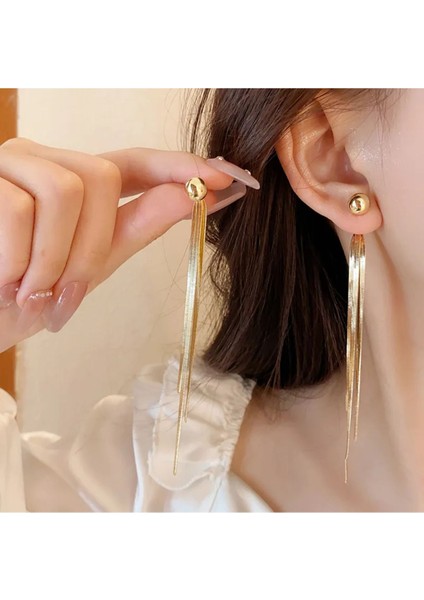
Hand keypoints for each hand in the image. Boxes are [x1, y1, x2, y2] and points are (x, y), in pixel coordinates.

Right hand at [0, 138, 257, 352]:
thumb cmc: (20, 296)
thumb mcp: (85, 269)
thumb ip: (133, 230)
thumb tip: (191, 198)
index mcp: (73, 184)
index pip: (134, 162)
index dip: (179, 167)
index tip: (228, 177)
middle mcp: (41, 161)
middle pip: (101, 176)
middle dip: (91, 247)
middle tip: (65, 294)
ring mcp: (7, 163)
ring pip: (66, 190)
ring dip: (55, 259)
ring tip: (30, 290)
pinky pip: (20, 210)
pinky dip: (21, 260)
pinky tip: (4, 279)